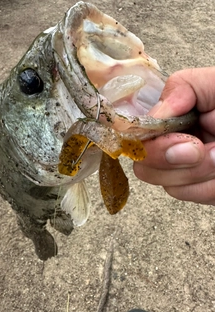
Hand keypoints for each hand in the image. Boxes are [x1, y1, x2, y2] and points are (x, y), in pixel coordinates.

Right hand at [133, 67, 214, 204]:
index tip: (188, 142)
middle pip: (145, 167)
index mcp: (170, 118)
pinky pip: (192, 195)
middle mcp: (169, 144)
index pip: (136, 137)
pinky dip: (211, 186)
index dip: (153, 144)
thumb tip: (153, 115)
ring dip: (200, 174)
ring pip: (169, 185)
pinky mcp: (199, 188)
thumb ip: (182, 88)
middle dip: (176, 161)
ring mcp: (182, 169)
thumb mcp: (214, 84)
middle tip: (205, 149)